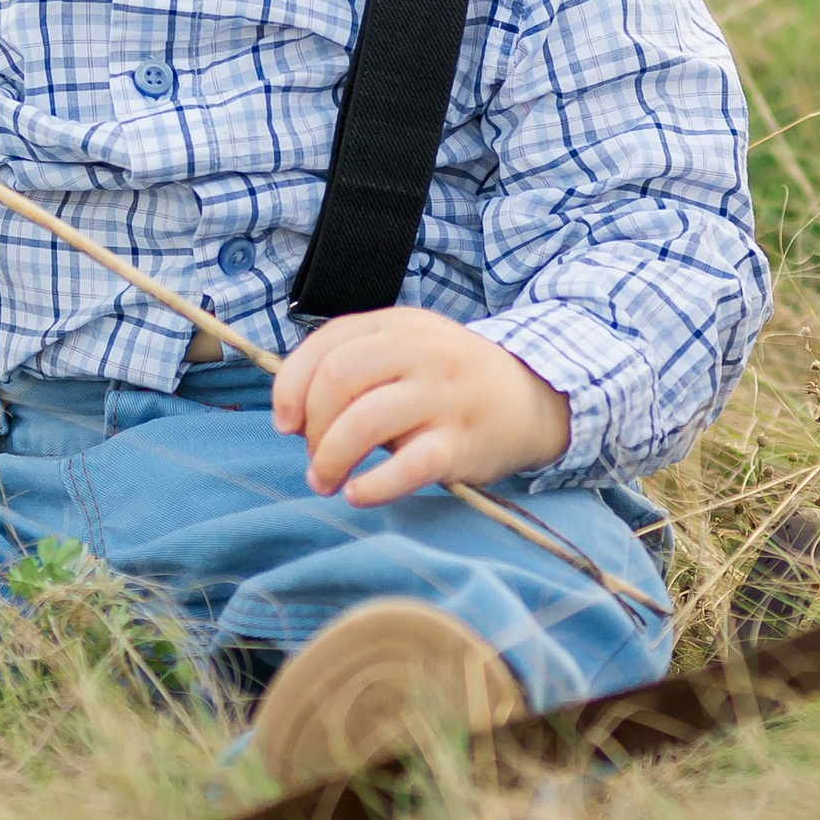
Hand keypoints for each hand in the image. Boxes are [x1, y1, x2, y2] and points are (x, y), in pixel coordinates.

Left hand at [270, 305, 569, 507]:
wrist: (532, 396)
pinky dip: (374, 486)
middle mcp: (420, 352)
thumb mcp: (405, 348)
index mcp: (397, 325)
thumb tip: (292, 415)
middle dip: (312, 428)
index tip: (286, 424)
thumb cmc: (449, 380)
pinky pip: (409, 466)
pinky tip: (358, 495)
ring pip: (365, 421)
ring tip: (326, 482)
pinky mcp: (461, 442)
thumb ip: (354, 364)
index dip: (291, 388)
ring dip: (331, 458)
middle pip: (338, 380)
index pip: (325, 346)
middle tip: (315, 458)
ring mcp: (443, 395)